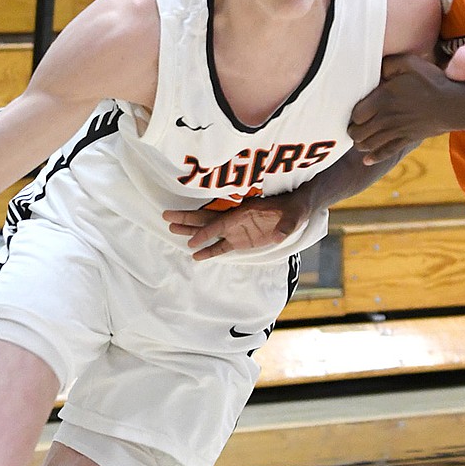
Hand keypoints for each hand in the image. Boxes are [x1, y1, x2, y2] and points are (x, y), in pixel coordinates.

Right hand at [163, 191, 309, 260]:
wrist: (298, 209)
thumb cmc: (295, 209)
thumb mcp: (294, 216)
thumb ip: (286, 225)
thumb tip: (279, 235)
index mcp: (245, 212)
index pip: (220, 223)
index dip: (206, 232)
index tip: (191, 240)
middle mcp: (236, 219)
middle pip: (206, 221)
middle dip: (186, 220)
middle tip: (166, 218)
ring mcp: (236, 229)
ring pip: (209, 231)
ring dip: (191, 233)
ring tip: (171, 232)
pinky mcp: (241, 239)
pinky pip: (222, 246)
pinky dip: (210, 251)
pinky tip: (196, 256)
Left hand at [349, 54, 448, 163]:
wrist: (454, 104)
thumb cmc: (432, 82)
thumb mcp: (410, 63)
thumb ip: (389, 64)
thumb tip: (376, 68)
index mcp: (383, 99)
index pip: (356, 114)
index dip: (352, 115)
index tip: (354, 112)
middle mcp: (385, 118)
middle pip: (358, 133)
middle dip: (353, 131)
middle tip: (353, 127)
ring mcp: (396, 131)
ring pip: (369, 144)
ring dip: (360, 144)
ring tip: (359, 140)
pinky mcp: (406, 139)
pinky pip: (386, 152)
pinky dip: (374, 157)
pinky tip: (366, 160)